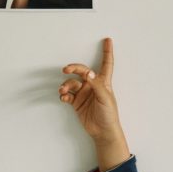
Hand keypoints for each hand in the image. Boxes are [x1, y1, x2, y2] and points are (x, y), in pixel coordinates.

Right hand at [59, 39, 129, 168]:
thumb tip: (88, 73)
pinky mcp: (77, 103)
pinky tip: (64, 98)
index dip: (107, 52)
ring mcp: (84, 94)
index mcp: (103, 82)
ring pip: (72, 83)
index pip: (106, 64)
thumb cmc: (109, 114)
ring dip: (66, 85)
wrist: (103, 131)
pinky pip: (68, 94)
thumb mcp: (105, 98)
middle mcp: (93, 85)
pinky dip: (64, 95)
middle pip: (82, 71)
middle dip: (73, 68)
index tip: (108, 40)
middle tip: (66, 69)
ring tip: (63, 91)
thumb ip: (96, 84)